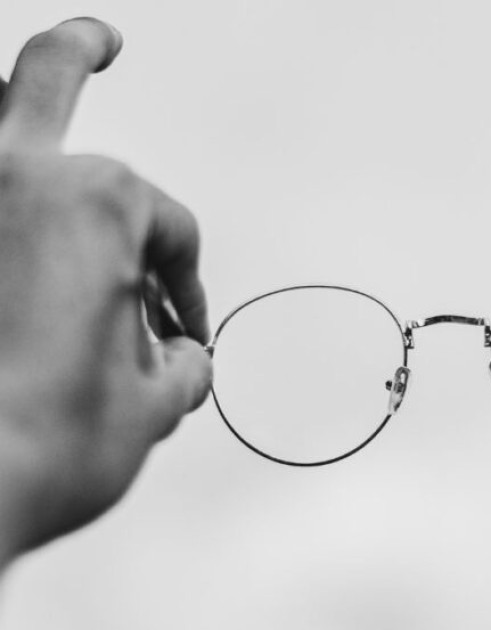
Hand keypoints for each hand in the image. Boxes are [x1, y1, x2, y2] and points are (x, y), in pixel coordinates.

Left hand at [0, 18, 211, 560]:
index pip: (171, 232)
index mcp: (98, 203)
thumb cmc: (53, 445)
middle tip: (104, 42)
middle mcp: (15, 178)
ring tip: (30, 92)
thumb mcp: (149, 408)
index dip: (191, 288)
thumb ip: (179, 371)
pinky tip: (14, 230)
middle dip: (82, 55)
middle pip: (49, 81)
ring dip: (13, 105)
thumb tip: (184, 364)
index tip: (187, 337)